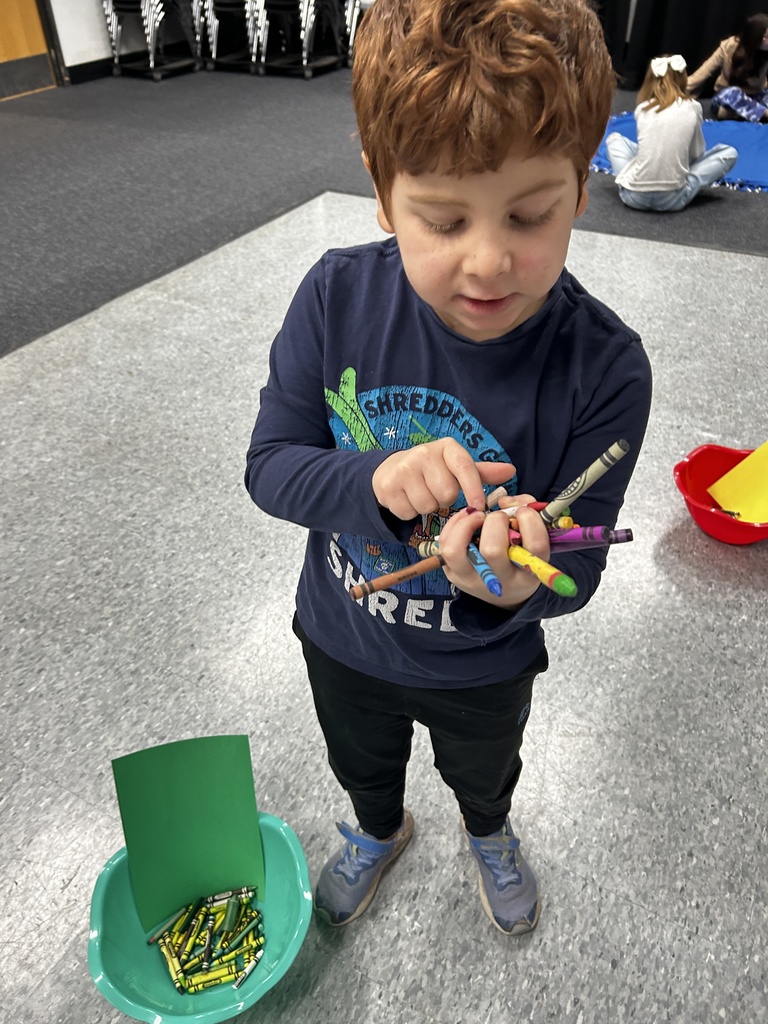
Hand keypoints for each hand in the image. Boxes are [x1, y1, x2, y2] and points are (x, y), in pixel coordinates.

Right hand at [372, 438, 514, 520]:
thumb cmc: (433, 471)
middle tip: (437, 492)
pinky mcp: (387, 486)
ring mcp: (403, 468)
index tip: (478, 508)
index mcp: (446, 447)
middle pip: (447, 493)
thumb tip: (511, 471)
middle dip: (444, 500)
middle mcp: (423, 453)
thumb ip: (483, 472)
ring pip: (427, 505)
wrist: (391, 470)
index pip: (465, 468)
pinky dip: (410, 512)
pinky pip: (408, 512)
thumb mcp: (457, 467)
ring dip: (427, 507)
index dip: (474, 489)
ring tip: (422, 494)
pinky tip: (407, 499)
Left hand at [437, 495, 549, 608]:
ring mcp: (472, 580)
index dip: (530, 521)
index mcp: (529, 573)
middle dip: (495, 521)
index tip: (523, 512)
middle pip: (492, 550)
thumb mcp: (533, 538)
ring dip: (466, 524)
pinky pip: (444, 546)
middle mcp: (500, 582)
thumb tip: (503, 502)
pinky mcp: (453, 575)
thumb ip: (526, 509)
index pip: (535, 546)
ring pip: (456, 551)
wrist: (506, 591)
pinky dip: (453, 525)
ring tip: (478, 516)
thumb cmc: (521, 556)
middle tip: (499, 518)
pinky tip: (467, 519)